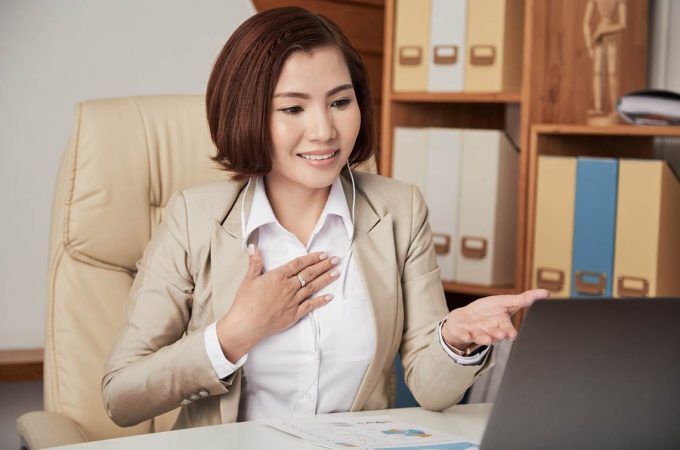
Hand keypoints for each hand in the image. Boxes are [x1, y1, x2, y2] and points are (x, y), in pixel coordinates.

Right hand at [216, 245, 339, 360]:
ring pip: (313, 287)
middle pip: (310, 273)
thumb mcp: (249, 279)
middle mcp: (289, 287)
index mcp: (278, 276)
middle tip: (336, 260)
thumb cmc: (245, 302)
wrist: (246, 324)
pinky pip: (311, 306)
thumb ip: (255, 262)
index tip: (323, 254)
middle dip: (324, 265)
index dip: (312, 258)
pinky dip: (321, 301)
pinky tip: (330, 296)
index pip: (299, 264)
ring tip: (336, 272)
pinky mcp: (294, 314)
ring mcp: (293, 301)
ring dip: (326, 279)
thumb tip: (254, 247)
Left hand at [441, 289, 549, 349]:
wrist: (465, 319)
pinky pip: (464, 334)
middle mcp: (490, 331)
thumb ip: (524, 299)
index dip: (510, 332)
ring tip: (487, 338)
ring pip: (481, 337)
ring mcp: (476, 333)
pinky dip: (465, 335)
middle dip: (498, 335)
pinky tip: (466, 334)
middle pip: (495, 334)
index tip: (512, 334)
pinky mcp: (463, 332)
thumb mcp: (506, 302)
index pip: (508, 329)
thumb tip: (546, 292)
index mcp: (501, 324)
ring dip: (484, 338)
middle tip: (501, 335)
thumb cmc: (488, 311)